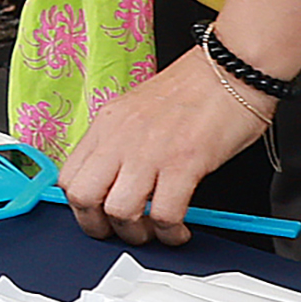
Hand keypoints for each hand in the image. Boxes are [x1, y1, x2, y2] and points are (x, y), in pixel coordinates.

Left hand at [56, 53, 270, 245]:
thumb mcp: (139, 109)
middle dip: (97, 226)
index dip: (79, 205)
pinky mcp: (183, 163)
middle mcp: (121, 137)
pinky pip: (164, 214)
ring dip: (136, 234)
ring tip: (153, 231)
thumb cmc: (195, 87)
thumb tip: (114, 177)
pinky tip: (179, 229)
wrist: (232, 68)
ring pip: (120, 211)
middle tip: (119, 231)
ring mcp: (150, 151)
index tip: (95, 215)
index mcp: (107, 123)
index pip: (68, 175)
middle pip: (82, 197)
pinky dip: (170, 232)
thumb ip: (121, 141)